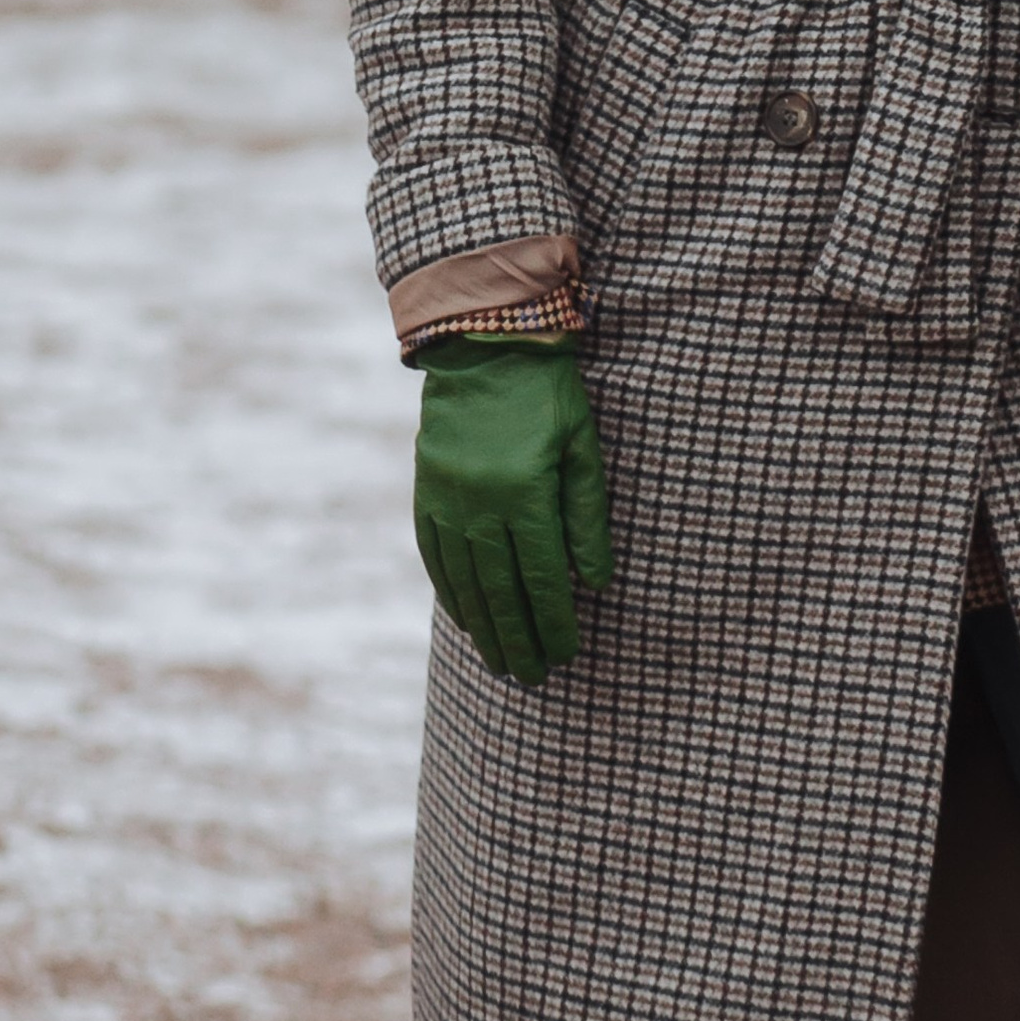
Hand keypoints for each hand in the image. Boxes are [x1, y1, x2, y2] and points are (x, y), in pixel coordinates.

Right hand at [413, 336, 614, 684]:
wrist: (484, 342)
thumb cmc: (547, 391)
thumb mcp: (581, 443)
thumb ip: (587, 513)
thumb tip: (593, 581)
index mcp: (525, 491)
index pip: (542, 577)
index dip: (554, 621)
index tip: (566, 654)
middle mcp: (480, 503)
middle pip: (501, 591)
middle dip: (519, 640)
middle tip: (532, 678)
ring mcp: (447, 499)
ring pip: (465, 582)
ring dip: (484, 629)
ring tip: (501, 664)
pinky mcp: (426, 490)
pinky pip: (434, 555)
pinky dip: (450, 593)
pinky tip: (465, 620)